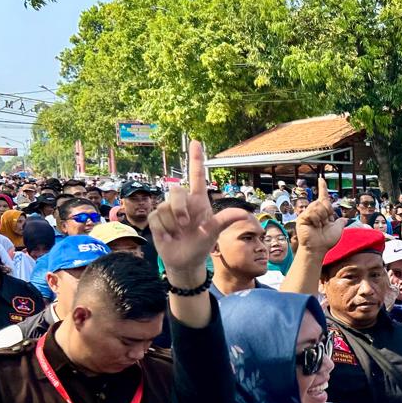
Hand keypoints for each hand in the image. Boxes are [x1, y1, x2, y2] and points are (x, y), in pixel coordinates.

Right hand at [149, 140, 249, 283]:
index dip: (196, 159)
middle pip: (176, 191)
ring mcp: (168, 210)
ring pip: (165, 208)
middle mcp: (183, 202)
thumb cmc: (201, 244)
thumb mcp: (214, 232)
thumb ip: (226, 220)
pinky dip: (164, 231)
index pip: (196, 176)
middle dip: (179, 208)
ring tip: (179, 234)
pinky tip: (169, 237)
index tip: (196, 141)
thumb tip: (245, 212)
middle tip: (186, 225)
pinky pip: (156, 219)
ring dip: (173, 225)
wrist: (185, 261)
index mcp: (199, 201)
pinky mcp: (157, 219)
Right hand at [293, 178, 345, 256]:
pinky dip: (316, 220)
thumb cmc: (327, 240)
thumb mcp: (338, 229)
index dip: (322, 188)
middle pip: (324, 202)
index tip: (321, 179)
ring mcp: (308, 214)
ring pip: (318, 206)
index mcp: (323, 212)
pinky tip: (313, 226)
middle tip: (324, 224)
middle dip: (327, 213)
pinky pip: (312, 212)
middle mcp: (314, 211)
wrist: (318, 248)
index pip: (323, 197)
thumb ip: (340, 222)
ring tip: (318, 226)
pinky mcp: (302, 217)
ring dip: (322, 217)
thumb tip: (344, 219)